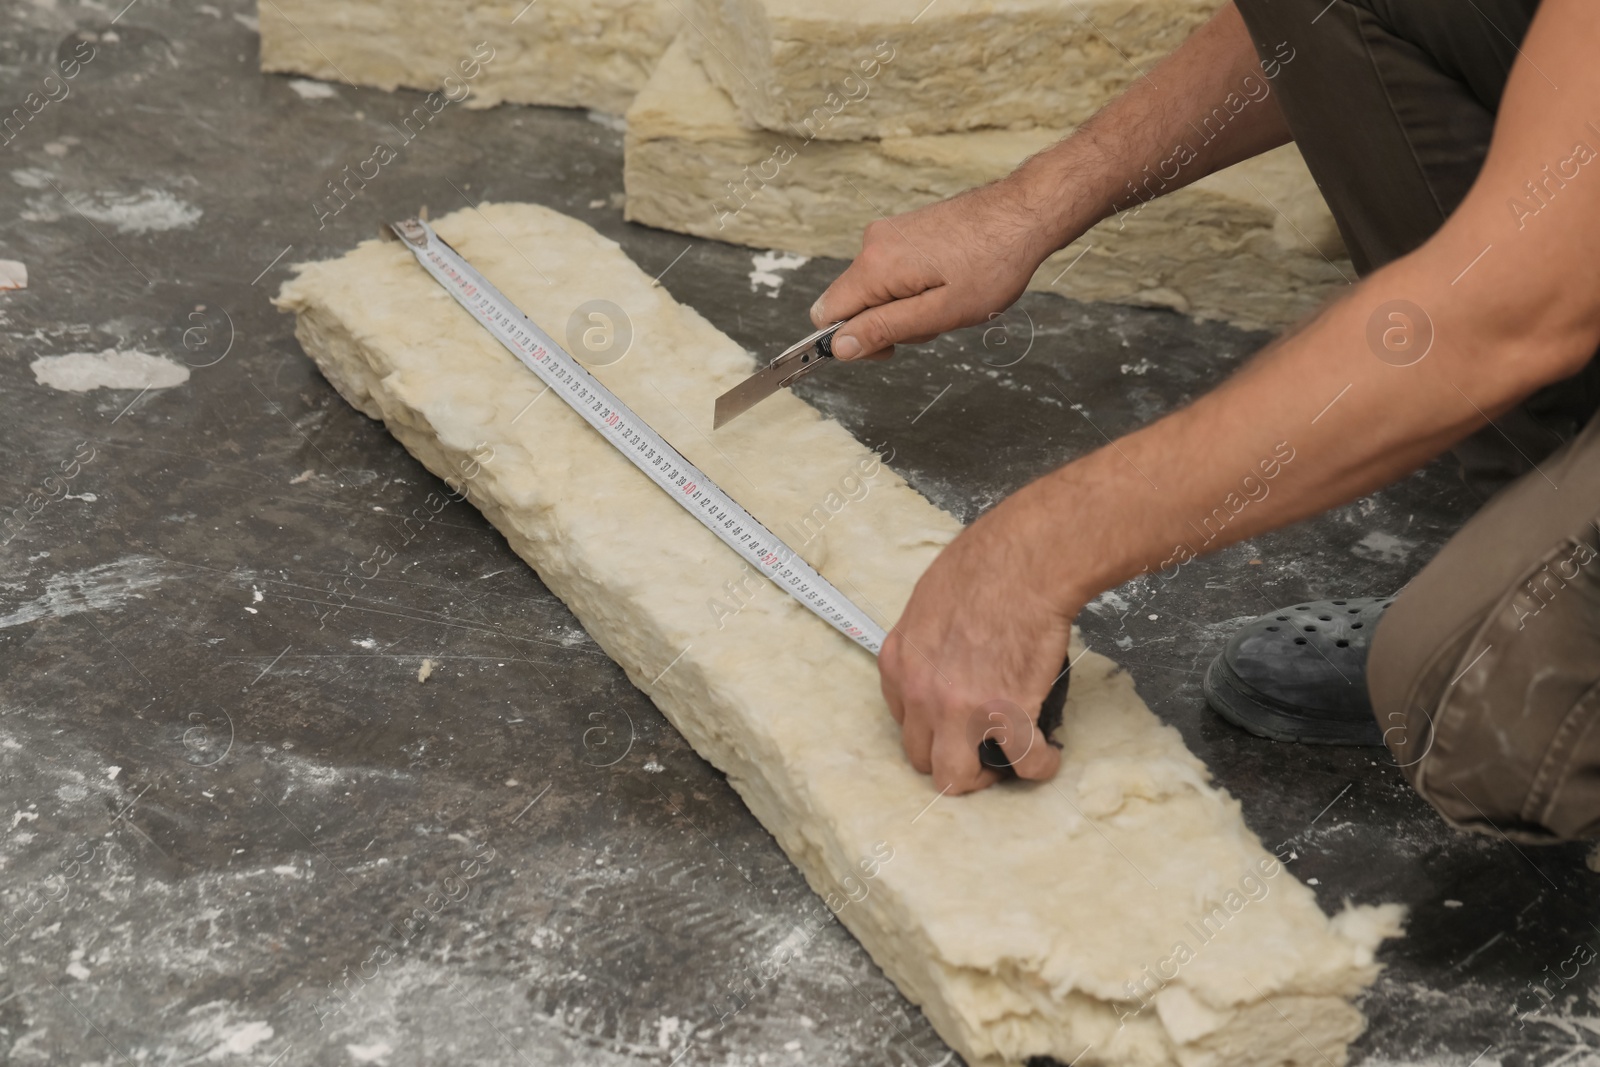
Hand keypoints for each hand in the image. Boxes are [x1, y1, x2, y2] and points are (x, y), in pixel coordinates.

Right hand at [811, 178, 1061, 361]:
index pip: (827, 314)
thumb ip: (884, 329)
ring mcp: (888, 232)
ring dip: (907, 307)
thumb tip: (839, 347)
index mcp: (875, 265)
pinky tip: (949, 283)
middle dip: (888, 324)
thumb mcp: (939, 313)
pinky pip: (892, 272)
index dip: (850, 341)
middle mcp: (873, 243)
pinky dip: (915, 287)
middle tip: (934, 321)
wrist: (1023, 213)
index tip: (889, 348)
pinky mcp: (904, 229)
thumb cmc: (992, 263)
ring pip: (877, 290)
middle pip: (853, 303)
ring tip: (950, 299)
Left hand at [882, 482, 1075, 792]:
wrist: (1025, 561)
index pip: (902, 719)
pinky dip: (1037, 765)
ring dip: (982, 777)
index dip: (931, 726)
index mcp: (899, 663)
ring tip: (1006, 761)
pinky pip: (1022, 764)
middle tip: (979, 749)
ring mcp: (960, 710)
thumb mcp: (931, 602)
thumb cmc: (986, 565)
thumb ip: (930, 641)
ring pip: (956, 778)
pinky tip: (1046, 756)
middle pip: (922, 756)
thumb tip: (947, 656)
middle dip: (951, 758)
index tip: (952, 723)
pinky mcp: (1006, 715)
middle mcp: (921, 693)